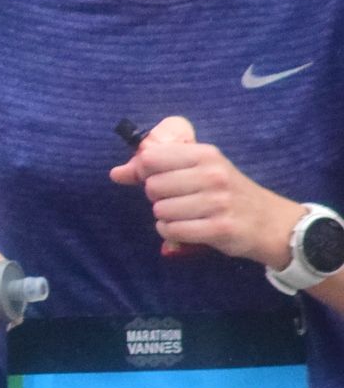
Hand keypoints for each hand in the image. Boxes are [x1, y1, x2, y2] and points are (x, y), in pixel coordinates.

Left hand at [108, 115, 295, 264]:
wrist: (271, 222)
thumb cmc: (227, 193)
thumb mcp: (200, 170)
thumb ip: (158, 167)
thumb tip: (116, 173)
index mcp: (206, 154)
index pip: (151, 158)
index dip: (144, 171)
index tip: (156, 178)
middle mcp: (212, 175)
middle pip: (152, 187)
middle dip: (158, 198)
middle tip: (180, 200)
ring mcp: (217, 202)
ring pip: (160, 211)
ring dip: (166, 217)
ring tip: (187, 215)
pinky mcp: (219, 228)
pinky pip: (172, 231)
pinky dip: (172, 232)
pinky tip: (188, 228)